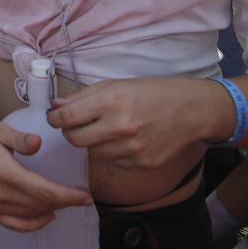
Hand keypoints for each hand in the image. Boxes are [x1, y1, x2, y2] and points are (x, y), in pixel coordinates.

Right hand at [0, 115, 91, 231]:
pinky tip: (45, 216)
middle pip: (41, 205)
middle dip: (65, 203)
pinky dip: (33, 224)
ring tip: (65, 202)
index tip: (85, 196)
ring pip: (30, 216)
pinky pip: (14, 224)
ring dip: (52, 211)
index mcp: (3, 172)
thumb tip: (38, 143)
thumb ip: (20, 138)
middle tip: (82, 197)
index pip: (44, 191)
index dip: (68, 196)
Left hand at [48, 77, 220, 169]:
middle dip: (70, 132)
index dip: (55, 118)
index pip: (67, 117)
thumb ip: (84, 96)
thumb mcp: (117, 84)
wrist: (193, 111)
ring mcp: (131, 149)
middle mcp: (119, 126)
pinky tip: (125, 140)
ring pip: (93, 152)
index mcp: (110, 101)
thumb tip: (57, 106)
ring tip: (106, 129)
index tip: (54, 117)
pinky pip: (114, 161)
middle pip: (75, 139)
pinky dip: (113, 152)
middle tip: (76, 125)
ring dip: (93, 142)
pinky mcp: (141, 164)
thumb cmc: (154, 93)